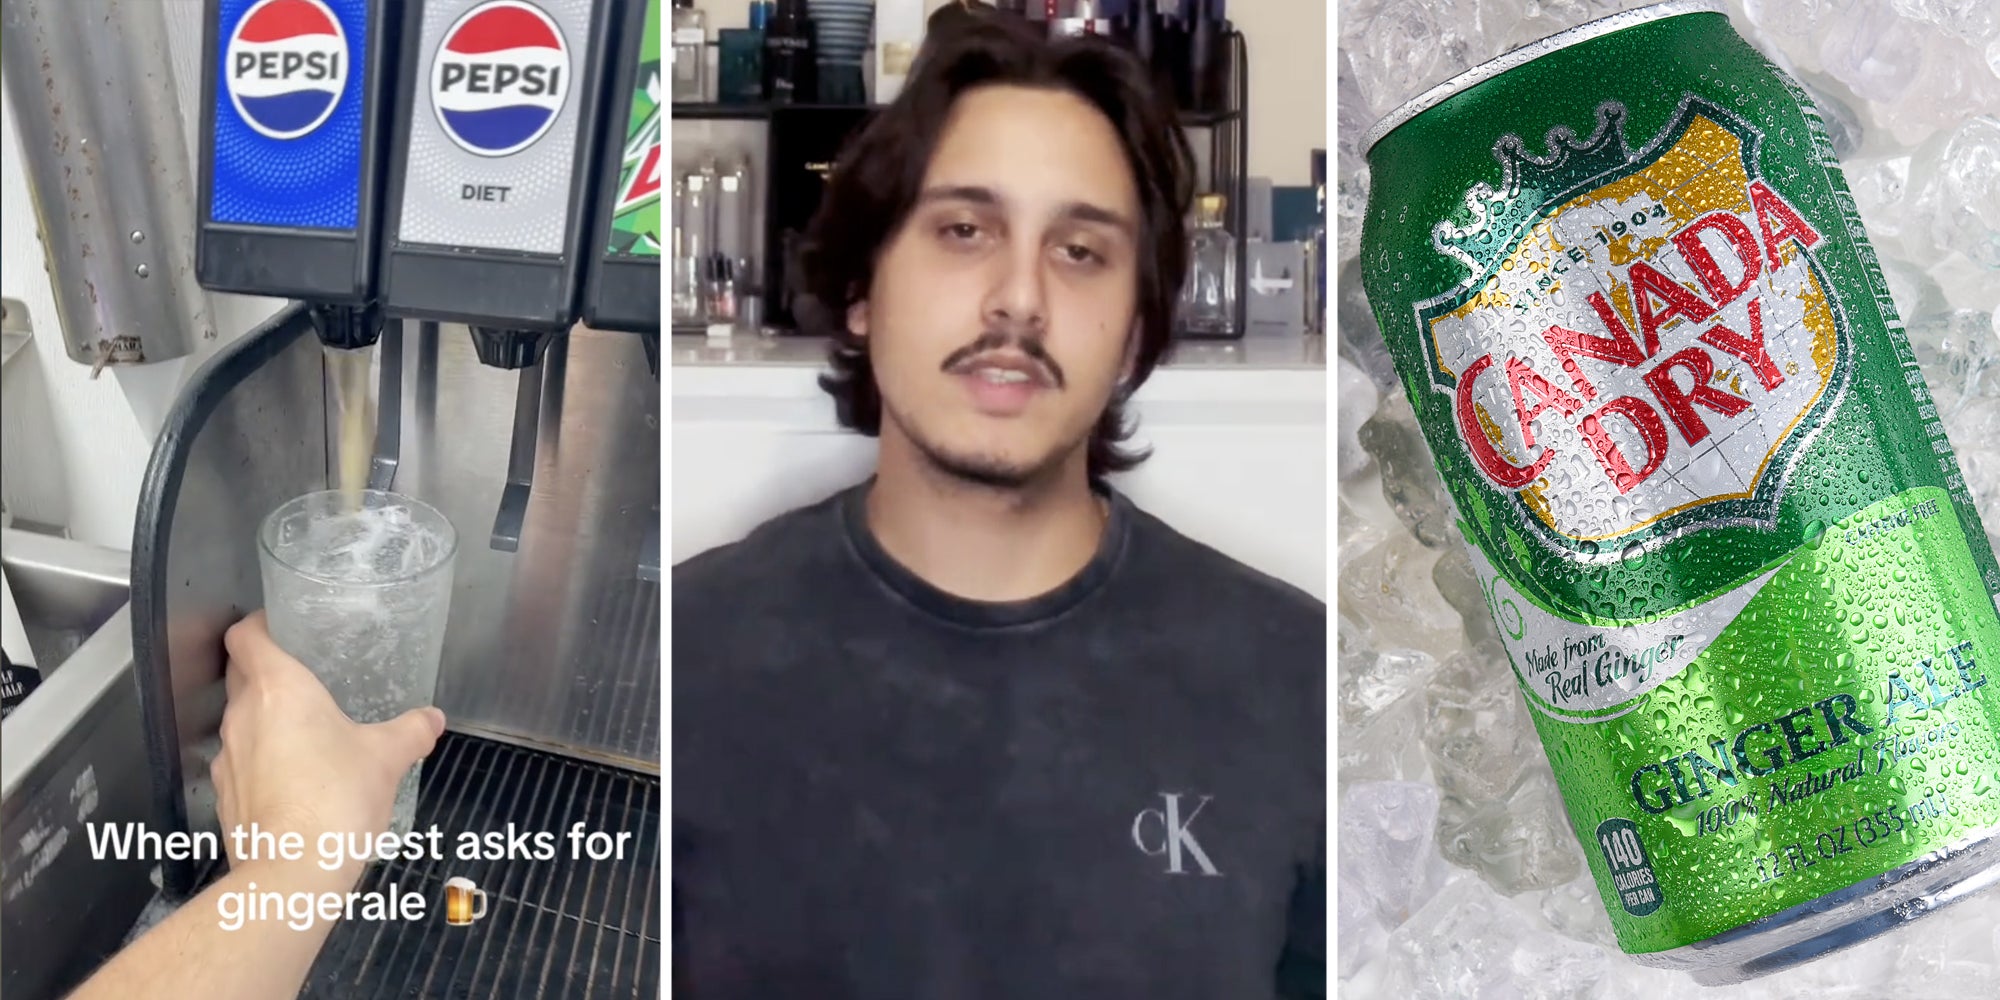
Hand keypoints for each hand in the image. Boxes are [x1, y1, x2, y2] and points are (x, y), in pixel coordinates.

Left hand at [214, 611, 445, 882]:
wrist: (293, 872)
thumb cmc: (337, 796)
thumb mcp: (387, 757)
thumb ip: (411, 731)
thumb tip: (433, 718)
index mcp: (277, 688)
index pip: (246, 636)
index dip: (260, 625)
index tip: (284, 627)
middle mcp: (241, 716)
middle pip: (242, 676)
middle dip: (268, 672)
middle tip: (309, 678)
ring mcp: (227, 759)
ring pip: (241, 723)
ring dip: (266, 722)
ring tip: (307, 734)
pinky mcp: (225, 797)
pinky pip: (242, 764)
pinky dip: (263, 762)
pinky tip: (295, 781)